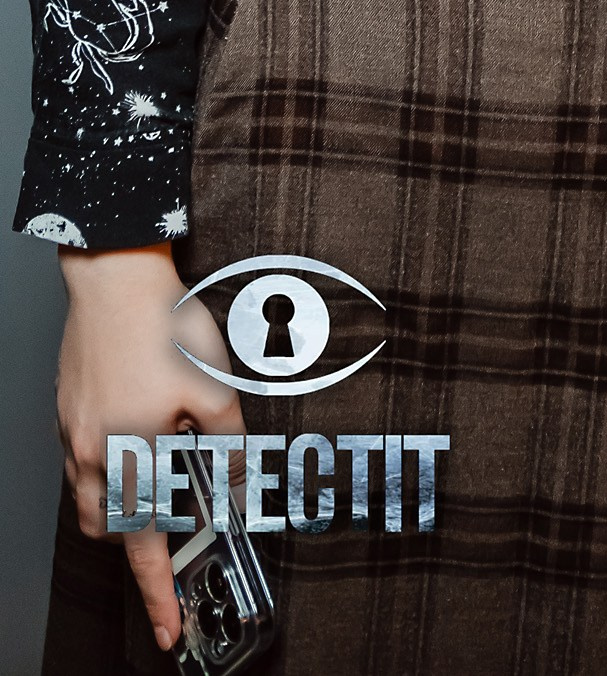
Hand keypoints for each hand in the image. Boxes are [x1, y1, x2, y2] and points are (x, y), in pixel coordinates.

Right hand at [58, 243, 245, 651]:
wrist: (114, 274)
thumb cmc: (161, 324)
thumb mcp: (214, 388)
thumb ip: (229, 443)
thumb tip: (238, 482)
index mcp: (127, 458)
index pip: (145, 549)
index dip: (158, 596)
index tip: (168, 632)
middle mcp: (91, 454)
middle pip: (108, 527)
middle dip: (137, 541)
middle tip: (170, 534)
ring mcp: (74, 432)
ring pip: (91, 495)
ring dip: (122, 501)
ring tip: (158, 473)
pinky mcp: (69, 408)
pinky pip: (84, 456)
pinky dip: (110, 460)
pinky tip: (140, 427)